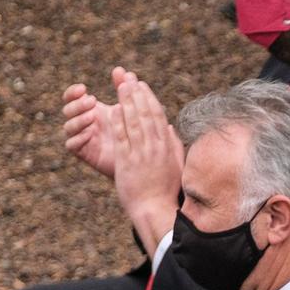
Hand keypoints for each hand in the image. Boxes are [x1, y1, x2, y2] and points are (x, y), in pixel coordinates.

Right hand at [59, 68, 134, 180]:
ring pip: (68, 126)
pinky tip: (90, 133)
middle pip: (67, 109)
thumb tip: (120, 69)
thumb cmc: (133, 131)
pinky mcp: (84, 152)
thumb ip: (123, 88)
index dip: (72, 92)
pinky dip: (78, 138)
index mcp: (90, 109)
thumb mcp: (129, 108)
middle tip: (92, 101)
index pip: (71, 97)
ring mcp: (82, 137)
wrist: (139, 159)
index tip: (83, 88)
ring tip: (93, 116)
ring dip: (78, 119)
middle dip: (77, 104)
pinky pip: (71, 145)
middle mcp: (83, 122)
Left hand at [111, 75, 182, 253]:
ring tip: (121, 87)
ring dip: (127, 103)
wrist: (154, 209)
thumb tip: (169, 128)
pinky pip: (122, 138)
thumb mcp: (175, 166)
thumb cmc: (165, 190)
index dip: (149, 98)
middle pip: (146, 115)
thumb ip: (174, 145)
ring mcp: (140, 154)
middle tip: (129, 79)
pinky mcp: (127, 162)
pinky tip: (113, 110)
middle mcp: (154, 148)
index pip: (158, 116)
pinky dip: (118, 122)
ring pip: (134, 122)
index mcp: (166, 147)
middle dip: (137, 95)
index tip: (142, 86)